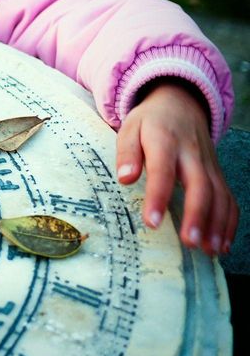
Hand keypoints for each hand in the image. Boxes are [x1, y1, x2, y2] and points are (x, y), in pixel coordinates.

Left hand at [116, 79, 237, 255]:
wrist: (179, 104)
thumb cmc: (149, 122)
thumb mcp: (129, 129)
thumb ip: (126, 153)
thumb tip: (125, 178)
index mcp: (165, 141)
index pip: (163, 170)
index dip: (158, 196)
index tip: (152, 223)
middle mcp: (192, 154)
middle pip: (200, 185)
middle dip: (198, 215)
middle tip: (190, 242)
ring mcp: (209, 164)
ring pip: (220, 195)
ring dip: (217, 224)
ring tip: (208, 250)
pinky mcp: (217, 174)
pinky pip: (229, 198)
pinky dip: (229, 221)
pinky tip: (221, 244)